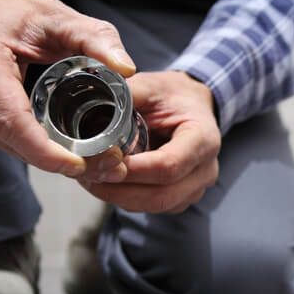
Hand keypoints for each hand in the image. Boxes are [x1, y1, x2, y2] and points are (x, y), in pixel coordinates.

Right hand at [0, 0, 136, 178]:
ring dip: (50, 158)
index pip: (10, 118)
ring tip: (99, 159)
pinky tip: (70, 149)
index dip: (43, 149)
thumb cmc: (24, 13)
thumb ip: (97, 39)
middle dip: (58, 158)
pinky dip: (38, 149)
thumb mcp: (65, 19)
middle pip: (12, 139)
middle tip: (108, 165)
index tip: (78, 165)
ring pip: (10, 146)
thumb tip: (126, 69)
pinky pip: (7, 142)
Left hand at [80, 71, 221, 213]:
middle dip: (119, 190)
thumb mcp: (151, 86)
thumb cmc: (173, 96)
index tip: (102, 161)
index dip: (133, 169)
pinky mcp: (184, 197)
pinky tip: (107, 183)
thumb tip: (91, 102)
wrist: (192, 105)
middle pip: (161, 195)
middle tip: (87, 176)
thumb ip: (126, 95)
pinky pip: (153, 207)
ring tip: (91, 179)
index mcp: (203, 139)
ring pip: (155, 206)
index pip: (168, 165)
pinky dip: (126, 199)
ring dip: (118, 197)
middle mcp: (206, 169)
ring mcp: (197, 187)